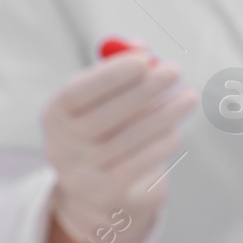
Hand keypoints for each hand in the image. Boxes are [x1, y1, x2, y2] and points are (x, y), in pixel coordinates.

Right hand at [41, 49, 196, 242]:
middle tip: (174, 71)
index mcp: (55, 116)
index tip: (145, 58)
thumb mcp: (106, 101)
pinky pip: (135, 168)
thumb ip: (118, 72)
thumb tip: (138, 46)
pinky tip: (175, 132)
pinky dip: (158, 147)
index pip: (76, 93)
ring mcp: (81, 176)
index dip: (109, 75)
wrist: (101, 194)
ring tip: (187, 98)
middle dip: (142, 92)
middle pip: (100, 119)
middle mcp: (60, 147)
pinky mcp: (106, 196)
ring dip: (161, 117)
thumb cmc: (107, 132)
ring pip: (123, 144)